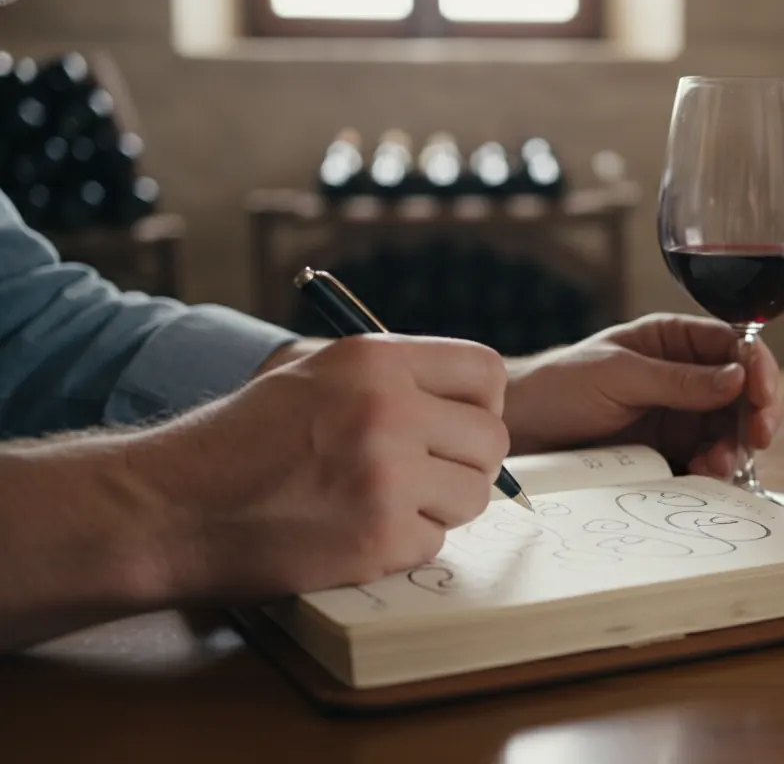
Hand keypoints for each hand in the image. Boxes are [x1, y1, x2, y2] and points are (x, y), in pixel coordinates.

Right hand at [131, 334, 509, 597]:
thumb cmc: (242, 439)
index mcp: (375, 359)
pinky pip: (435, 542)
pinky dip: (403, 545)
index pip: (487, 372)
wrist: (171, 506)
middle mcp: (389, 410)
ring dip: (440, 507)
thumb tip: (470, 404)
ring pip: (473, 496)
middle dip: (466, 462)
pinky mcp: (380, 537)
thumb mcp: (313, 373)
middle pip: (492, 440)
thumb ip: (392, 377)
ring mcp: (388, 476)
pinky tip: (353, 531)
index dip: (481, 404)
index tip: (459, 425)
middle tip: (426, 475)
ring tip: (382, 502)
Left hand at [503, 313, 781, 476]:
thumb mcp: (619, 375)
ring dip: (733, 448)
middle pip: (744, 393)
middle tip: (758, 436)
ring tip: (715, 463)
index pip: (736, 346)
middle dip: (756, 414)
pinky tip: (702, 474)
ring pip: (729, 431)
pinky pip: (705, 462)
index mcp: (674, 341)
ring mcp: (679, 418)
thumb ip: (679, 380)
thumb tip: (738, 377)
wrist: (518, 430)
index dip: (758, 367)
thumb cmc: (559, 386)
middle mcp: (685, 377)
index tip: (762, 394)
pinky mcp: (669, 454)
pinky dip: (712, 471)